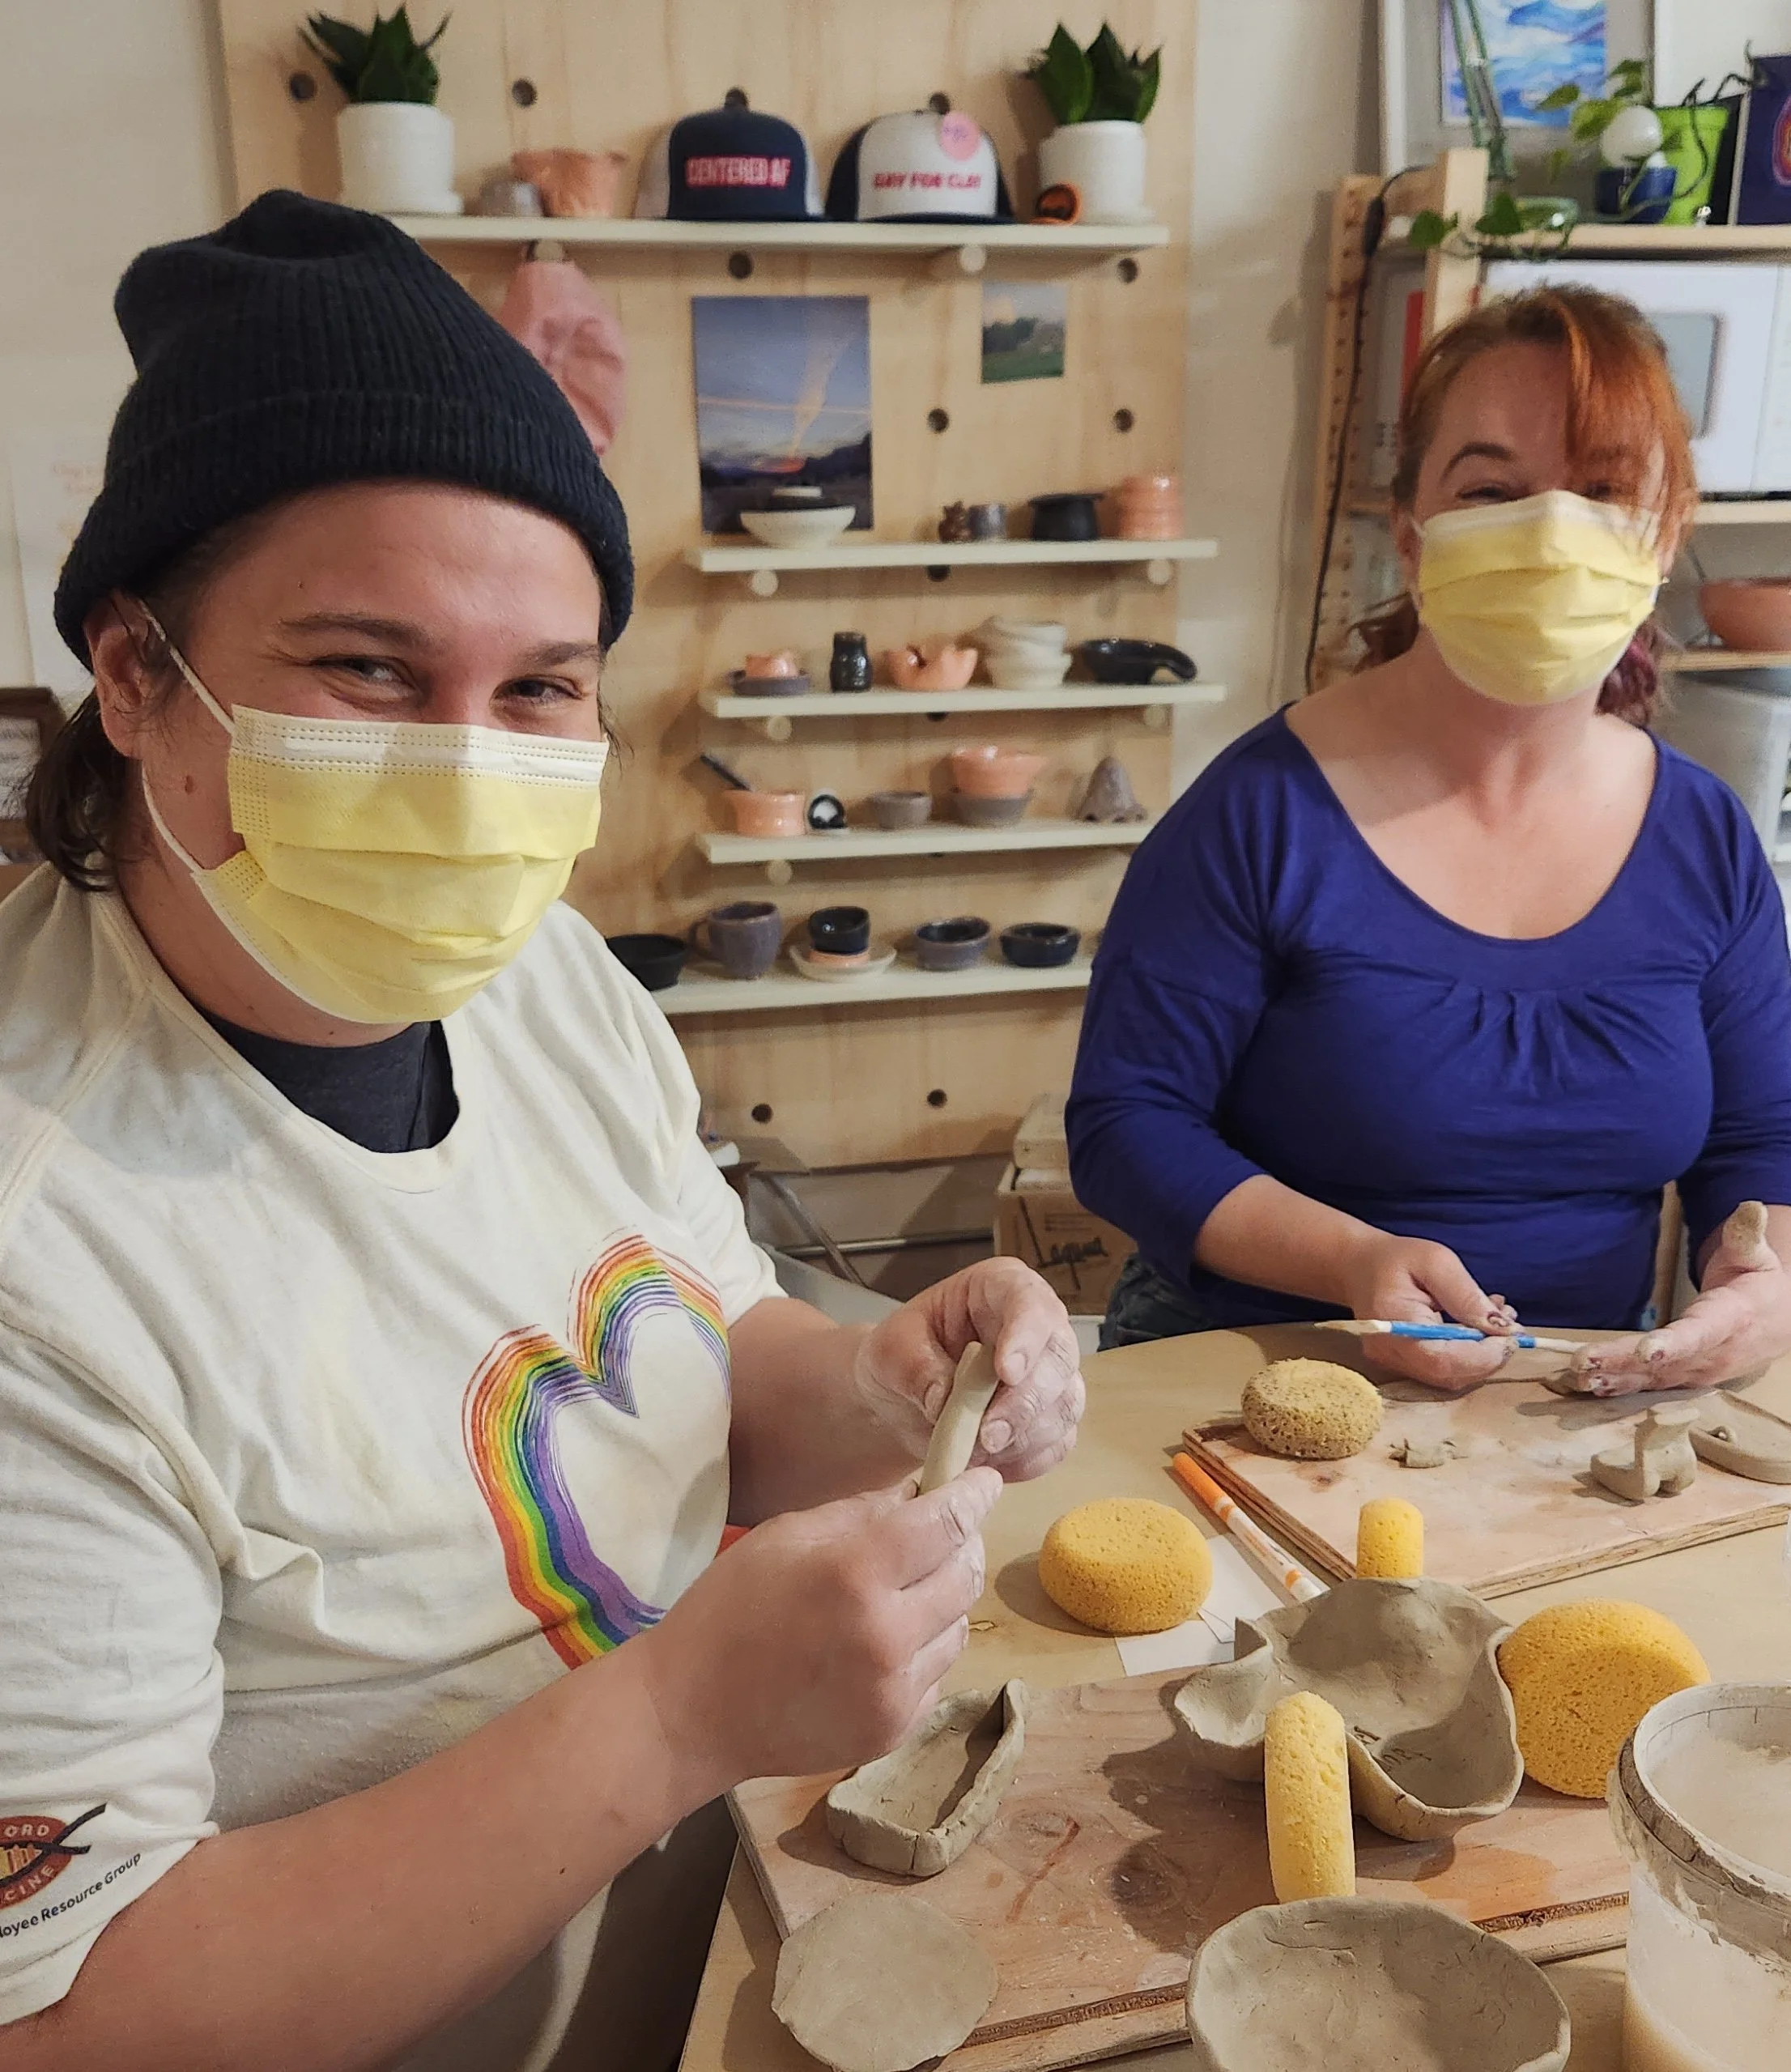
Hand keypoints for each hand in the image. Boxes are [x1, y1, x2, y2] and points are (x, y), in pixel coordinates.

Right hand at [634, 1469, 998, 1791]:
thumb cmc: (729, 1609)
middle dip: (963, 1544)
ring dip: (943, 1600)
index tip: (986, 1482)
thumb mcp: (785, 1536)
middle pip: (965, 1575)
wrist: (692, 1713)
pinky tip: (883, 1642)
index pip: (947, 1524)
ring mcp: (895, 1691)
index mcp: (856, 1574)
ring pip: (960, 1627)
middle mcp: (888, 1635)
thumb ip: (860, 1514)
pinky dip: (924, 1648)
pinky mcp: (895, 1731)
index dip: (974, 1496)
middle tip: (941, 1533)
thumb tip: (919, 1495)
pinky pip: (937, 1673)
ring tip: (903, 1591)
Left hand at [854, 1258, 1083, 1482]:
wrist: (902, 1398)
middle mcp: (1038, 1327)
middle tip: (987, 1435)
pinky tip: (988, 1463)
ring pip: (1064, 1405)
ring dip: (1023, 1438)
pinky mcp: (1051, 1418)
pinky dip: (1025, 1460)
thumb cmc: (902, 1355)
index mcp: (1000, 1288)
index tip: (1007, 1372)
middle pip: (1058, 1358)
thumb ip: (916, 1370)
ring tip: (973, 1454)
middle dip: (1025, 1403)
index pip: (1029, 1302)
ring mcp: (1051, 1375)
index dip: (1025, 1337)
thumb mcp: (891, 1350)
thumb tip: (945, 1402)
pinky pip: (1057, 1443)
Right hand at [1337, 1229, 1516, 1392]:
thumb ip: (1466, 1295)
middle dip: (1490, 1355)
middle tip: (1510, 1322)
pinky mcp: (1404, 1367)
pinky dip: (1471, 1356)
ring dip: (1484, 1356)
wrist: (1358, 1267)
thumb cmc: (1395, 1259)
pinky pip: (1445, 1371)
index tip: (1512, 1335)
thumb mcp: (1436, 1261)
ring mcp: (1395, 1365)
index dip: (1483, 1356)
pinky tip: (1478, 1329)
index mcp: (1392, 1324)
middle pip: (1450, 1375)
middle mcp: (1390, 1354)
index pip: (1442, 1360)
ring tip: (1496, 1319)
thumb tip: (1502, 1328)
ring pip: (1451, 1378)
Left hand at [1566, 1201, 1790, 1396]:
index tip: (1647, 1350)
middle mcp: (1712, 1353)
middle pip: (1664, 1362)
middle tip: (1582, 1361)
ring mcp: (1698, 1371)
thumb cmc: (1759, 1283)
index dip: (1673, 1344)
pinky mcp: (1684, 1378)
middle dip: (1622, 1362)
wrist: (1778, 1323)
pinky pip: (1650, 1385)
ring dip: (1614, 1378)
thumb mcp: (1756, 1256)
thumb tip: (1750, 1206)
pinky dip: (1621, 1386)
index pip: (1699, 1334)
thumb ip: (1746, 1235)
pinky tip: (1591, 1385)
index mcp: (1730, 1320)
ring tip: (1576, 1377)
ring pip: (1652, 1378)